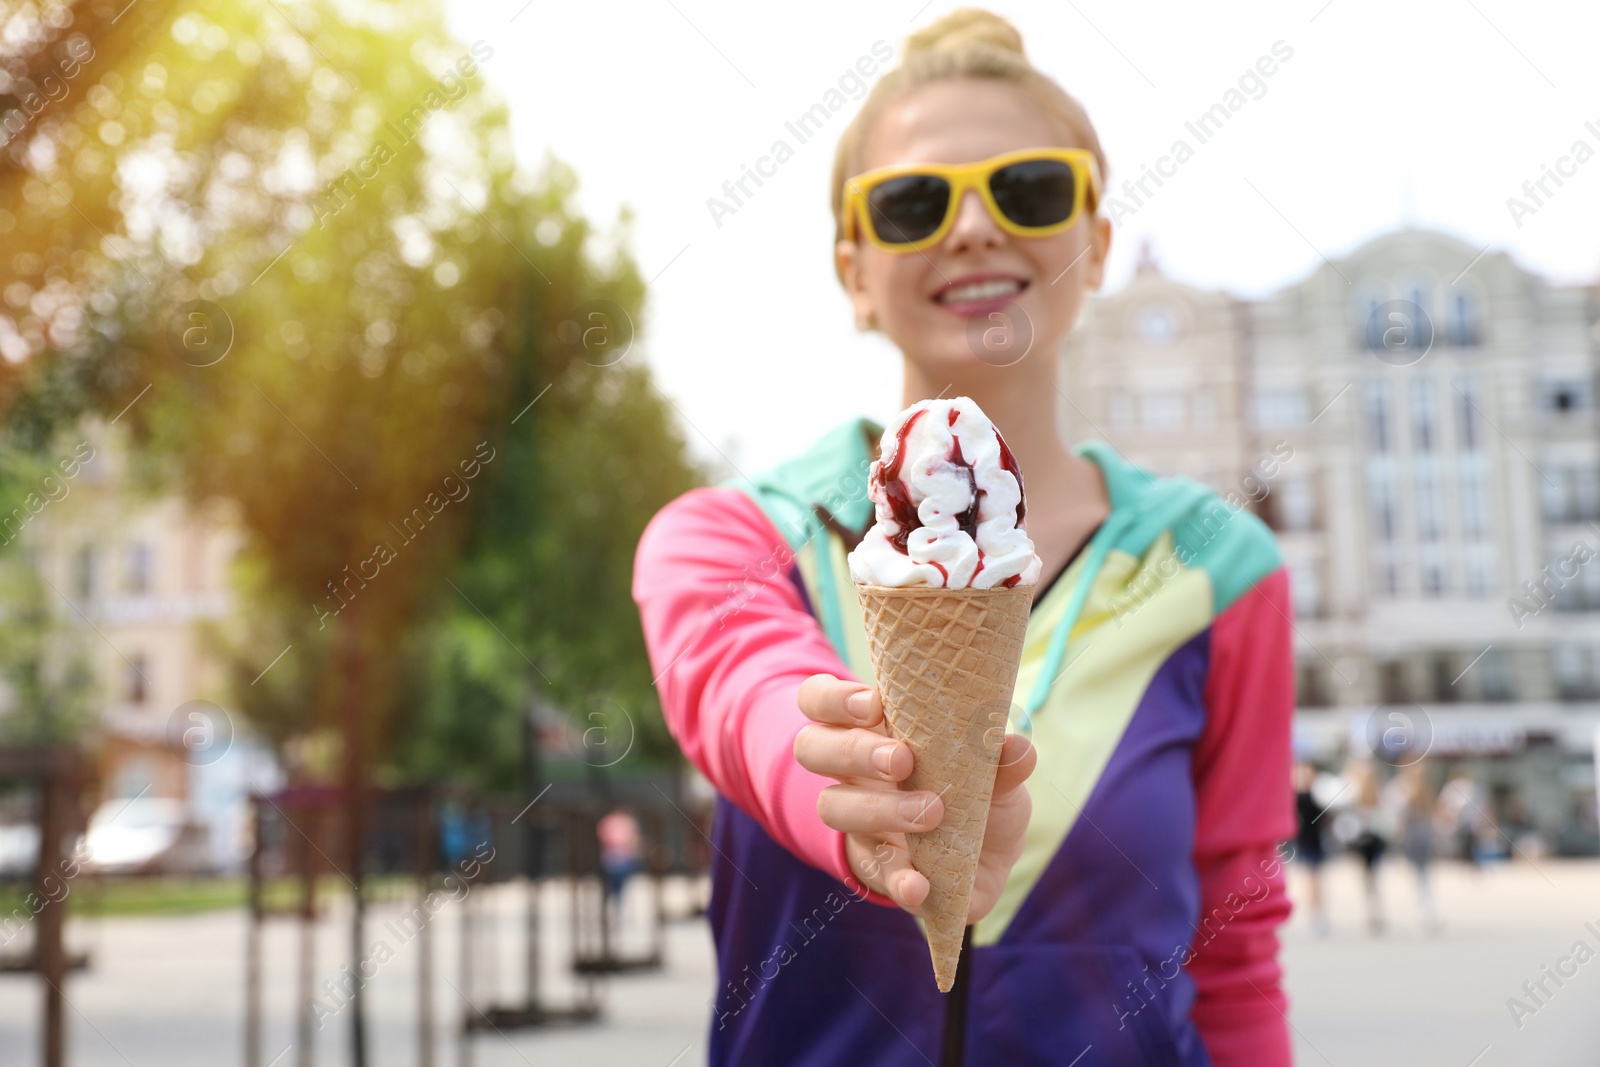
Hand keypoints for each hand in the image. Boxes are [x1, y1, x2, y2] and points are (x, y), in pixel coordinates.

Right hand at [794, 673, 1035, 922]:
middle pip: (813, 748)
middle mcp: (852, 772)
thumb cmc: (976, 791)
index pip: (820, 700)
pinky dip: (897, 878)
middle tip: (901, 759)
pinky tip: (919, 884)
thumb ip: (1002, 759)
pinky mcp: (877, 869)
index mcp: (871, 730)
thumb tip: (1013, 744)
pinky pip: (873, 873)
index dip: (834, 698)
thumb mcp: (995, 771)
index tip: (874, 703)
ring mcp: (857, 822)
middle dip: (854, 750)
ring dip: (878, 808)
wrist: (985, 857)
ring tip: (929, 813)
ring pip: (833, 807)